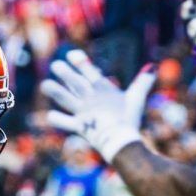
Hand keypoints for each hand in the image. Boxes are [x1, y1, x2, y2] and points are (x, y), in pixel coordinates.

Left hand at [39, 51, 154, 161]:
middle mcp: (91, 99)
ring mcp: (84, 113)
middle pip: (75, 83)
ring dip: (55, 91)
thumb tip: (152, 66)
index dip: (80, 62)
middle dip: (65, 73)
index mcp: (104, 90)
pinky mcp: (80, 127)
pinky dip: (58, 119)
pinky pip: (66, 122)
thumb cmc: (130, 118)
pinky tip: (50, 115)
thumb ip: (143, 82)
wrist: (122, 141)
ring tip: (44, 85)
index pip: (90, 72)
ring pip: (66, 99)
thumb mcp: (137, 98)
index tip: (70, 54)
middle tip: (55, 65)